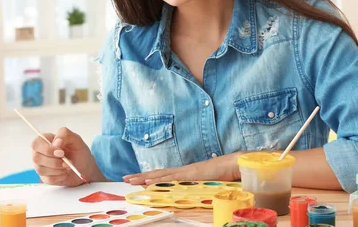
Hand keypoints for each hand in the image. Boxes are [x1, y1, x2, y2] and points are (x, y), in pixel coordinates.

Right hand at [31, 127, 105, 185]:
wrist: (85, 169)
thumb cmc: (79, 152)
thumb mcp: (76, 139)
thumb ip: (65, 135)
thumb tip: (55, 143)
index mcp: (46, 140)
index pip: (36, 143)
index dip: (47, 149)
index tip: (61, 153)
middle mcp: (40, 153)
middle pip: (36, 157)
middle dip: (54, 161)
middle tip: (67, 162)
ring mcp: (41, 166)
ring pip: (40, 169)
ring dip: (58, 169)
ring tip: (68, 166)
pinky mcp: (45, 177)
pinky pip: (48, 179)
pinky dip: (59, 177)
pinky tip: (65, 173)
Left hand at [123, 153, 241, 184]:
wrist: (233, 165)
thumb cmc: (223, 175)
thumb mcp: (207, 184)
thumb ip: (198, 187)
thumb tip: (193, 193)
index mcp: (185, 174)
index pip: (163, 175)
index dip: (149, 176)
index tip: (136, 178)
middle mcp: (182, 171)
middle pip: (157, 174)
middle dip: (140, 176)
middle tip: (125, 178)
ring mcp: (184, 172)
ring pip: (159, 175)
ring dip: (143, 177)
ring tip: (130, 180)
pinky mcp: (189, 175)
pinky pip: (170, 179)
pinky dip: (157, 180)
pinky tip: (147, 182)